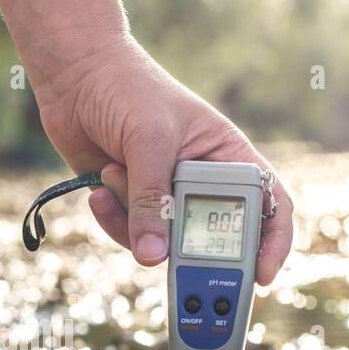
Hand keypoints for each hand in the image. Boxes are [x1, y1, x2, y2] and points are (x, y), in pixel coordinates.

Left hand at [34, 37, 293, 282]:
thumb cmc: (128, 89)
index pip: (268, 203)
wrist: (75, 76)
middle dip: (190, 252)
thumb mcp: (149, 141)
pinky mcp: (130, 204)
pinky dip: (112, 219)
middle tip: (173, 265)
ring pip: (164, 243)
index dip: (273, 241)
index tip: (262, 273)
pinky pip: (130, 235)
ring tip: (113, 173)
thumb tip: (153, 257)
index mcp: (227, 157)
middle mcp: (201, 181)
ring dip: (134, 220)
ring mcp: (165, 196)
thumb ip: (152, 199)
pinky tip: (98, 187)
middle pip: (214, 238)